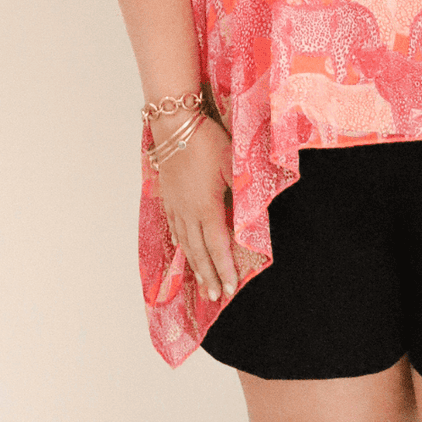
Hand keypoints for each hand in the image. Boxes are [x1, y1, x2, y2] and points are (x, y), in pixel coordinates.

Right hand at [153, 112, 237, 300]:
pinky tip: (183, 250)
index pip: (217, 246)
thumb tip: (253, 212)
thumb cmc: (206, 141)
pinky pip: (174, 228)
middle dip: (208, 275)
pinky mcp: (168, 197)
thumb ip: (241, 190)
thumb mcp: (232, 164)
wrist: (175, 125)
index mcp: (206, 207)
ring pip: (185, 243)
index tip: (230, 288)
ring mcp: (175, 206)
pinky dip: (180, 244)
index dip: (224, 269)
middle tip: (215, 296)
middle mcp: (188, 212)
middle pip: (198, 251)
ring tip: (200, 283)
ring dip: (194, 265)